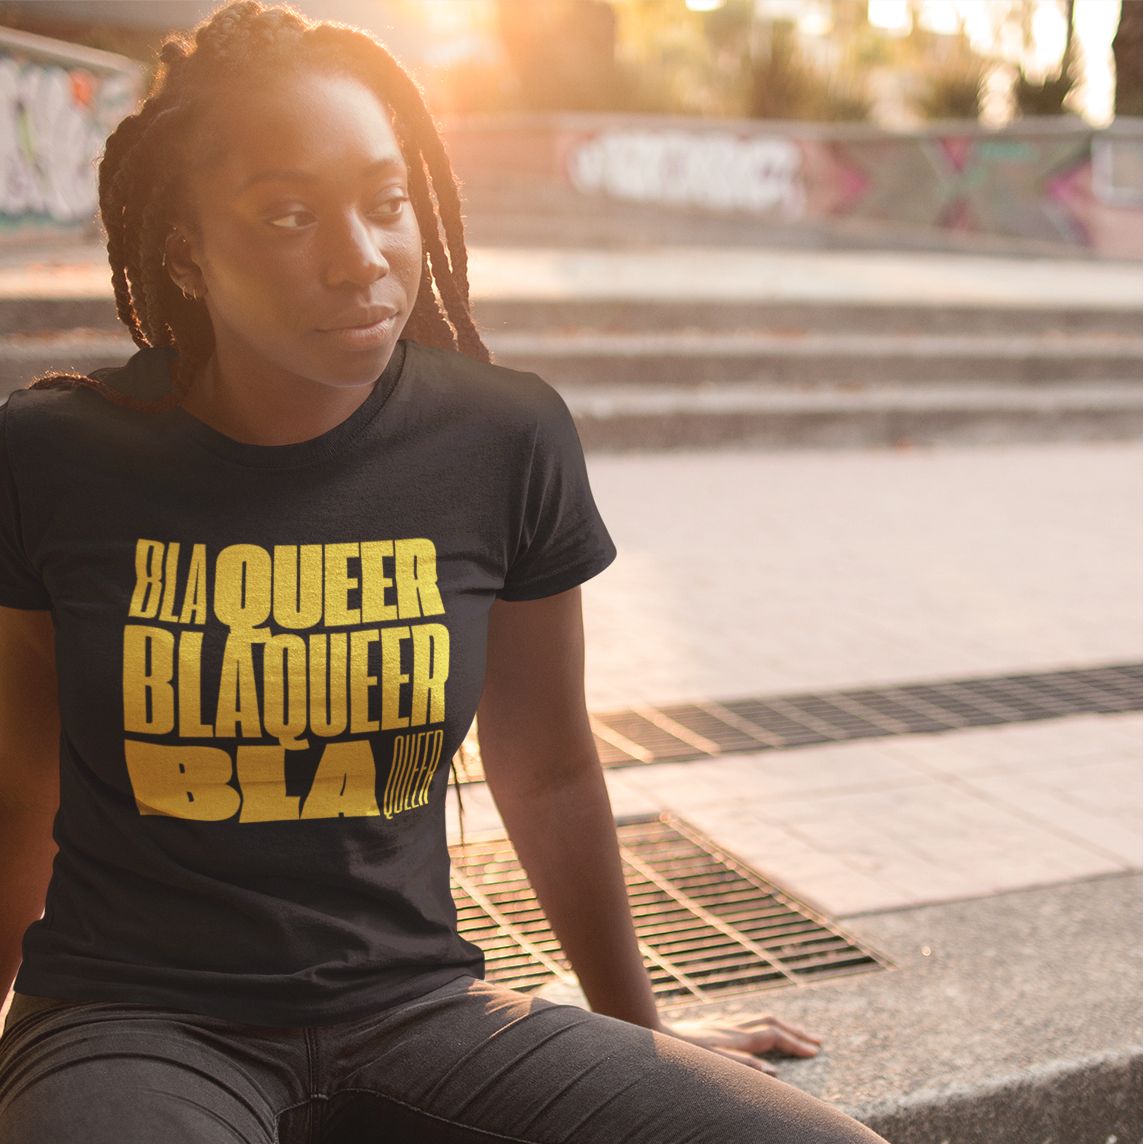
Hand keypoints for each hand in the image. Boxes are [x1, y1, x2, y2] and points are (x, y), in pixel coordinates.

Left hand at [660, 1014, 822, 1074]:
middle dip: (796, 1031)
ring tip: (796, 1032)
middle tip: (817, 1040)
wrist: (653, 1031)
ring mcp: (724, 1023)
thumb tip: (774, 1072)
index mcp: (737, 1038)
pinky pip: (747, 1019)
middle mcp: (733, 1026)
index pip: (775, 1036)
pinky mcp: (714, 1024)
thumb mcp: (714, 1065)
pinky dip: (763, 1022)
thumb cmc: (682, 1054)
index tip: (815, 1051)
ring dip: (782, 1025)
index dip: (796, 1043)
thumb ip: (744, 1068)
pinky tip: (760, 1029)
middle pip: (772, 1023)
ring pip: (760, 1018)